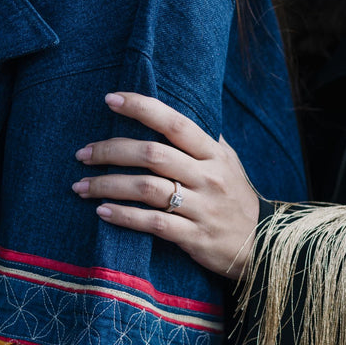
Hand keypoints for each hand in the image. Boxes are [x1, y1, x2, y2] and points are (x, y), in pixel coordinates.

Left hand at [72, 93, 260, 280]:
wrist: (263, 245)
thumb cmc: (236, 200)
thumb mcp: (228, 163)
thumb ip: (201, 141)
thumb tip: (169, 115)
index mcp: (213, 154)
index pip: (174, 122)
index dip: (141, 107)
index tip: (110, 99)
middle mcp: (208, 176)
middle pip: (152, 154)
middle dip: (111, 151)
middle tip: (83, 154)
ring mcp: (202, 207)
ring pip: (147, 188)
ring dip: (108, 185)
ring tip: (82, 186)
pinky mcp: (194, 237)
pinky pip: (153, 223)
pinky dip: (124, 216)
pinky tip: (103, 212)